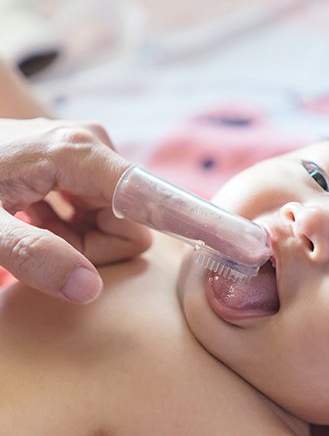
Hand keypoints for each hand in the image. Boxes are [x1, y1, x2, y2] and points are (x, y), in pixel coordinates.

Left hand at [0, 117, 151, 302]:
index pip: (147, 198)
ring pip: (117, 216)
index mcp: (78, 152)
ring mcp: (86, 153)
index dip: (167, 228)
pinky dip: (72, 226)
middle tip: (44, 242)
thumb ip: (31, 255)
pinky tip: (39, 221)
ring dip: (80, 237)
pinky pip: (100, 207)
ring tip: (34, 230)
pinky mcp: (78, 163)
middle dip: (93, 243)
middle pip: (131, 216)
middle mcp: (92, 145)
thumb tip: (90, 290)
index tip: (189, 252)